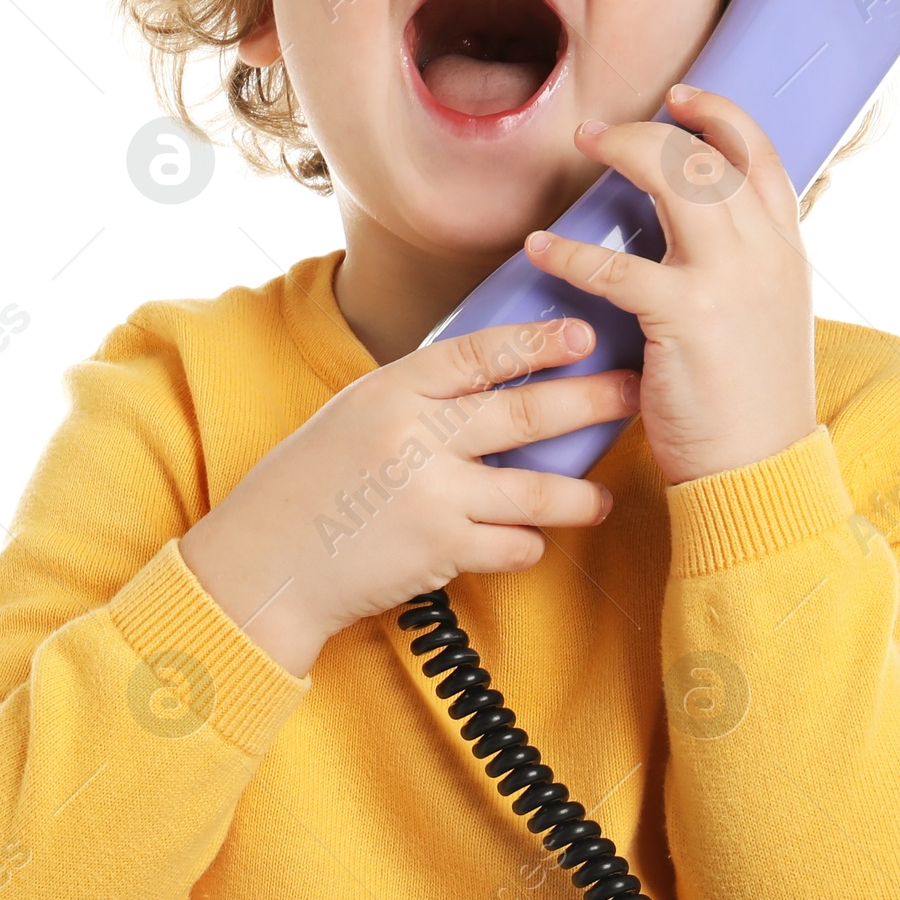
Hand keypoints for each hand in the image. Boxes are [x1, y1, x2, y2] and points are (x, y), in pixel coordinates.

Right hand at [180, 319, 639, 675]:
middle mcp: (415, 438)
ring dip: (579, 495)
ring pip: (536, 491)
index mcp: (391, 392)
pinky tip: (529, 543)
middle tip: (634, 393)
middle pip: (525, 413)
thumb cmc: (307, 486)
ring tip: (602, 497)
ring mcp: (431, 497)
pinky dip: (526, 545)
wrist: (265, 565)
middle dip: (590, 401)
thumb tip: (491, 376)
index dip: (536, 341)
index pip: (478, 354)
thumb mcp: (352, 416)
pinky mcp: (441, 552)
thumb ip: (415, 398)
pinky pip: (512, 546)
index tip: (580, 334)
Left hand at [523, 87, 816, 486]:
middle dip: (652, 128)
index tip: (681, 99)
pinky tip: (540, 248)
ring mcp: (730, 279)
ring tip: (580, 147)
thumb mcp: (769, 319)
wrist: (761, 470)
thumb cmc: (751, 404)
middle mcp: (766, 252)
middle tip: (600, 130)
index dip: (720, 115)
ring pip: (675, 178)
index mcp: (788, 251)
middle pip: (708, 154)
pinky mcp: (685, 316)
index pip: (761, 155)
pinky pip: (614, 266)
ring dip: (622, 151)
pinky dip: (570, 252)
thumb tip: (701, 238)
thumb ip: (745, 269)